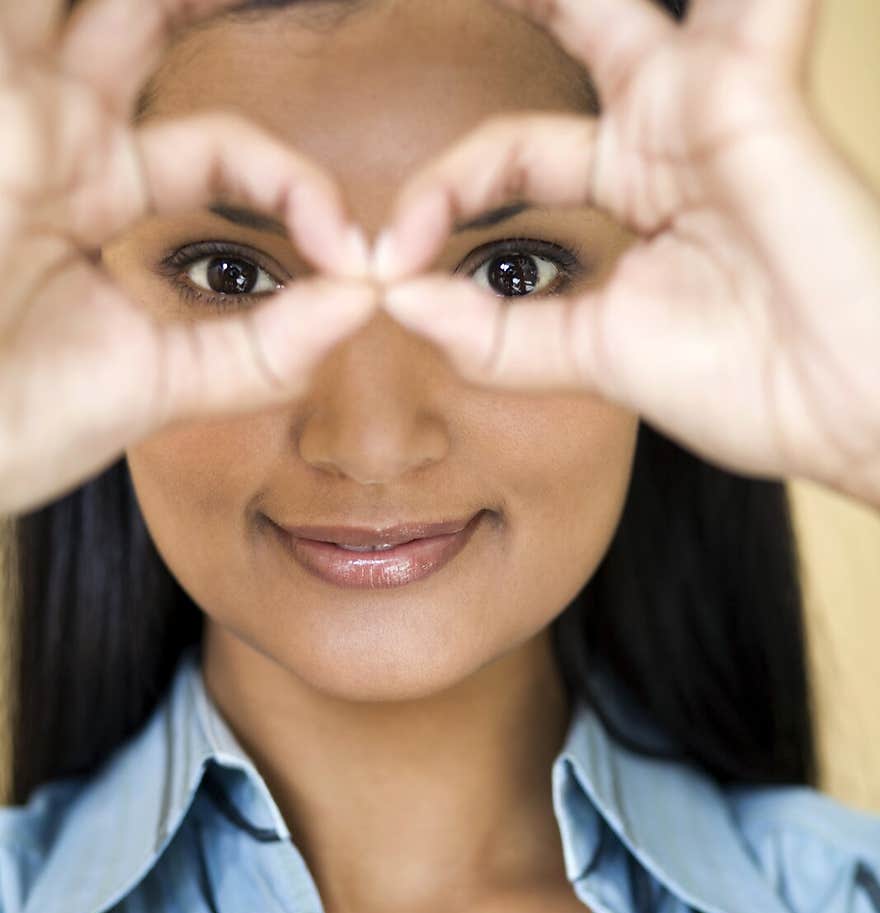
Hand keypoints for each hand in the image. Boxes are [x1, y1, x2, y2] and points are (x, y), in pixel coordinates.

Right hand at [0, 0, 378, 517]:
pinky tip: (142, 1)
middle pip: (136, 21)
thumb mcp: (158, 383)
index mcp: (92, 190)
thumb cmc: (16, 420)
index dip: (294, 185)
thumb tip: (365, 300)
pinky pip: (37, 6)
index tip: (353, 255)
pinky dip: (66, 0)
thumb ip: (262, 349)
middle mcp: (53, 131)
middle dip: (198, 4)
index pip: (217, 146)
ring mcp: (14, 104)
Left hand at [370, 0, 879, 507]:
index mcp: (633, 185)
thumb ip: (496, 333)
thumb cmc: (747, 385)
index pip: (508, 154)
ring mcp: (705, 100)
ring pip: (615, 4)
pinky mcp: (744, 88)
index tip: (391, 260)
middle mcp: (667, 128)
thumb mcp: (593, 357)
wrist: (837, 406)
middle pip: (576, 23)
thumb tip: (399, 301)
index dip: (440, 196)